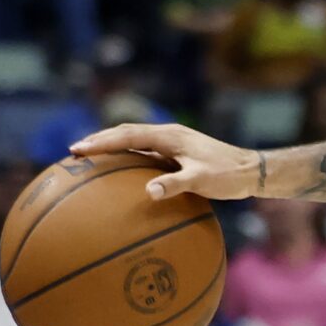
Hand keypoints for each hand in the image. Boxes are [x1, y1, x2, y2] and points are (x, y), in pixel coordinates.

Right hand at [71, 122, 260, 200]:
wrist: (251, 170)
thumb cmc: (228, 175)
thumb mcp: (202, 180)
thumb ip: (176, 184)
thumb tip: (149, 192)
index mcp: (169, 136)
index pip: (127, 136)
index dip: (101, 142)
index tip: (78, 149)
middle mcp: (168, 135)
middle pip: (126, 134)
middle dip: (100, 140)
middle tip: (74, 152)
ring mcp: (172, 143)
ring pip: (134, 140)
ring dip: (112, 146)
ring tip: (89, 158)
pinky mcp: (177, 152)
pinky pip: (145, 152)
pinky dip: (127, 157)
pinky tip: (120, 172)